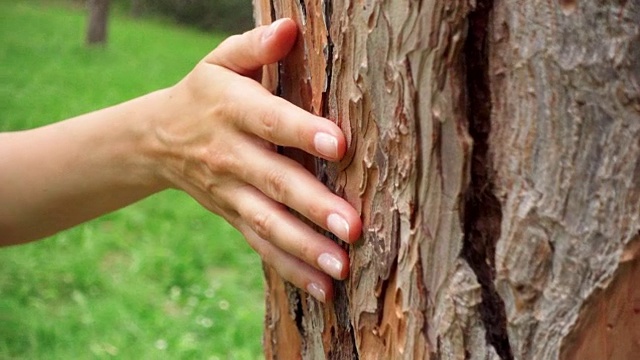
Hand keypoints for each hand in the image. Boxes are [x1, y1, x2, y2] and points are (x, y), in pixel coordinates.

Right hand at [152, 19, 361, 301]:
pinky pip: (261, 246)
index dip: (304, 132)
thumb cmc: (205, 93)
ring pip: (268, 224)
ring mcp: (230, 192)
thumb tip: (290, 28)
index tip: (340, 144)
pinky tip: (324, 290)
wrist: (158, 138)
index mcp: (232, 110)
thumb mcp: (221, 62)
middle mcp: (231, 155)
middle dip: (313, 206)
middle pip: (274, 182)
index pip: (271, 121)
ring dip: (305, 248)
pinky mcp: (233, 216)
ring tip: (342, 268)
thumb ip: (254, 47)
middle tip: (352, 227)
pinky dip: (291, 270)